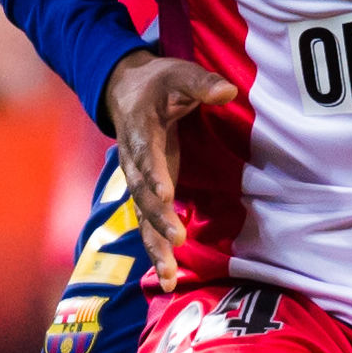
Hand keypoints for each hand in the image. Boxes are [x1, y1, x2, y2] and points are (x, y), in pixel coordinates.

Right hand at [101, 49, 238, 291]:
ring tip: (168, 276)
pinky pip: (148, 225)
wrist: (125, 91)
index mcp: (138, 129)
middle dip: (158, 217)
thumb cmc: (158, 82)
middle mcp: (132, 161)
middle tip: (177, 237)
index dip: (153, 174)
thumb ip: (201, 83)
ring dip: (155, 245)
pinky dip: (156, 251)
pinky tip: (168, 279)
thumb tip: (227, 91)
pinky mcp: (147, 193)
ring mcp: (138, 180)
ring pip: (142, 217)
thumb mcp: (178, 73)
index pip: (145, 154)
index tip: (165, 194)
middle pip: (141, 193)